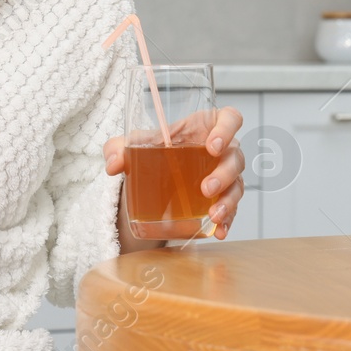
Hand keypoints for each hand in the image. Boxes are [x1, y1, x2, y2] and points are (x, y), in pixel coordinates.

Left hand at [103, 105, 245, 239]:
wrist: (153, 177)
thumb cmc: (154, 150)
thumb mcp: (134, 145)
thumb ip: (119, 148)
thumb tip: (113, 164)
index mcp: (205, 127)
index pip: (230, 118)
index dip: (227, 129)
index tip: (213, 146)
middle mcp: (222, 151)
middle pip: (235, 156)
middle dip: (224, 173)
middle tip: (206, 188)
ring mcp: (226, 176)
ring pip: (237, 185)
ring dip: (228, 201)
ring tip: (213, 215)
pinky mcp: (223, 199)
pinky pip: (233, 210)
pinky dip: (228, 222)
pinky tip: (219, 231)